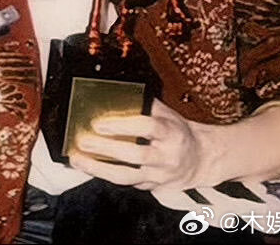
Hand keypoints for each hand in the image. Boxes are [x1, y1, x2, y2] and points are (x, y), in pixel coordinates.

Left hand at [69, 100, 215, 190]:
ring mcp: (159, 175)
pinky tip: (88, 167)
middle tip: (83, 141)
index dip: (122, 126)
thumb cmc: (177, 132)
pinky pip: (126, 183)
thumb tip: (115, 91)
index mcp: (172, 133)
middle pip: (135, 154)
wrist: (201, 159)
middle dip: (106, 149)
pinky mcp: (152, 187)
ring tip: (78, 159)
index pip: (147, 128)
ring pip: (127, 176)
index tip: (100, 124)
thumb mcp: (167, 114)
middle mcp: (167, 156)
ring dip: (99, 169)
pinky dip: (105, 175)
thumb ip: (144, 104)